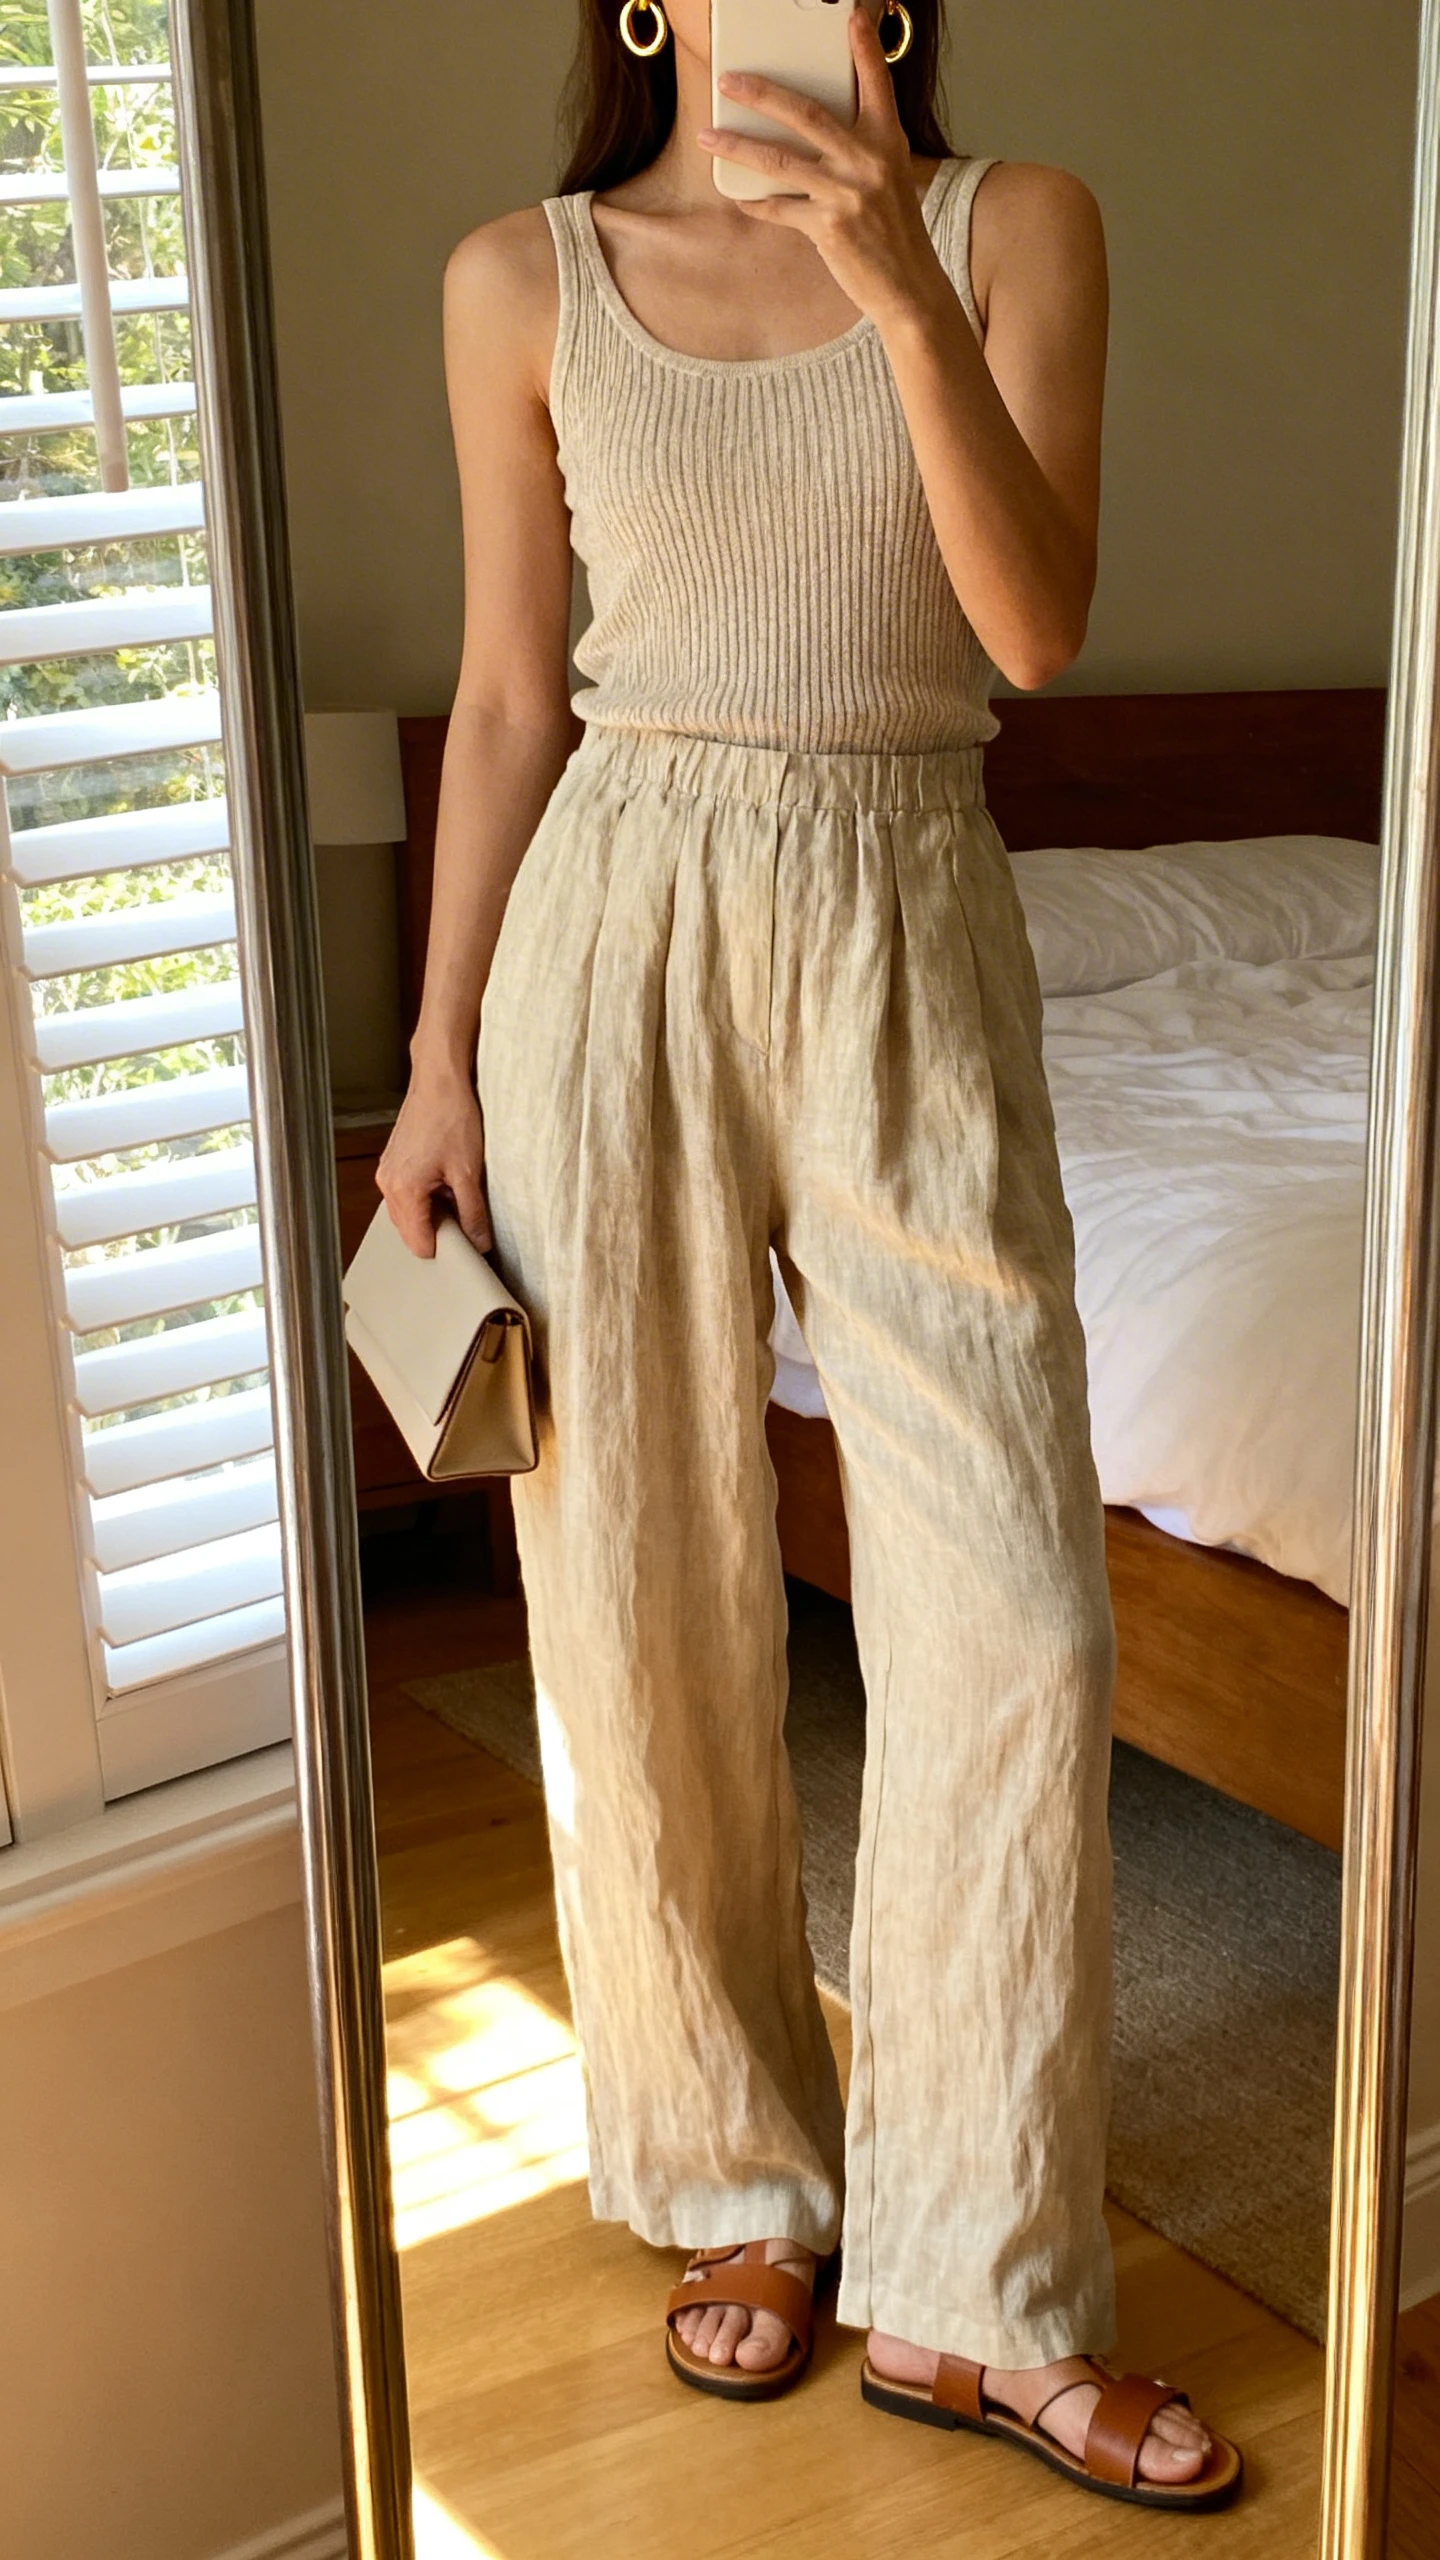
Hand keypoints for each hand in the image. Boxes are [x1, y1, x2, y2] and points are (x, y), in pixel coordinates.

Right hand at [376, 1068, 491, 1259]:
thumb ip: (473, 1213)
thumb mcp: (469, 1172)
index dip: (446, 1247)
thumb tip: (479, 1242)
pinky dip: (426, 1196)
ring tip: (456, 1191)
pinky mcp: (393, 1162)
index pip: (419, 1244)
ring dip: (432, 1212)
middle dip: (437, 1230)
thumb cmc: (451, 1116)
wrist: (439, 1080)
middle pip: (410, 1231)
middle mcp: (388, 1184)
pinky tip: (446, 1179)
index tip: (467, 1240)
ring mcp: (387, 1172)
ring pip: (408, 1213)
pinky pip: (407, 1194)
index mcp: (403, 1190)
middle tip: (466, 1215)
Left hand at [698, 9, 947, 335]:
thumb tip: (812, 125)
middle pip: (806, 114)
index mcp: (886, 141)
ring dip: (738, 146)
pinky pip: (779, 209)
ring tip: (709, 136)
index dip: (864, 49)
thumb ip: (860, 145)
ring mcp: (846, 194)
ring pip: (780, 161)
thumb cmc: (895, 230)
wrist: (909, 286)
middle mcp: (868, 161)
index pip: (876, 84)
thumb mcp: (890, 176)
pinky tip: (739, 197)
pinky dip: (757, 203)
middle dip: (762, 94)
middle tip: (729, 80)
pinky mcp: (828, 227)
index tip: (850, 17)